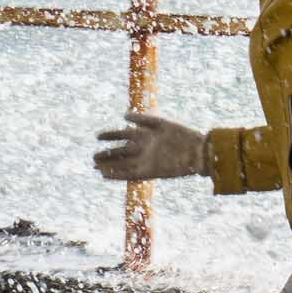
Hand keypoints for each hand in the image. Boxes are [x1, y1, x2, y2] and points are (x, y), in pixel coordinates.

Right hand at [93, 111, 209, 182]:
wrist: (199, 152)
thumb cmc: (183, 136)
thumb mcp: (161, 124)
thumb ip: (143, 120)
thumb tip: (123, 116)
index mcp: (146, 136)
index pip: (123, 136)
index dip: (110, 137)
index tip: (97, 137)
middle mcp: (144, 149)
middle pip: (121, 151)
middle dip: (107, 153)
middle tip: (93, 156)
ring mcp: (146, 161)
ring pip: (123, 164)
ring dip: (110, 166)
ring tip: (96, 167)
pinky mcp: (150, 173)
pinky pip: (130, 175)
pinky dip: (118, 176)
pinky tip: (106, 176)